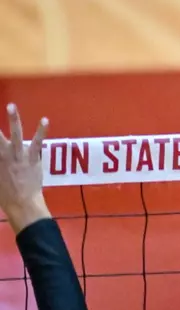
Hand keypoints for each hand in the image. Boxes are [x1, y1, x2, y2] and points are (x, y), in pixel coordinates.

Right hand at [0, 106, 49, 233]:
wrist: (21, 204)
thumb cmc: (5, 195)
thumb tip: (1, 158)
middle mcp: (3, 155)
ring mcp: (18, 155)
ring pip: (15, 133)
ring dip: (13, 119)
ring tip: (11, 106)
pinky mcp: (32, 158)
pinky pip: (37, 142)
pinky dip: (41, 130)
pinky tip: (45, 120)